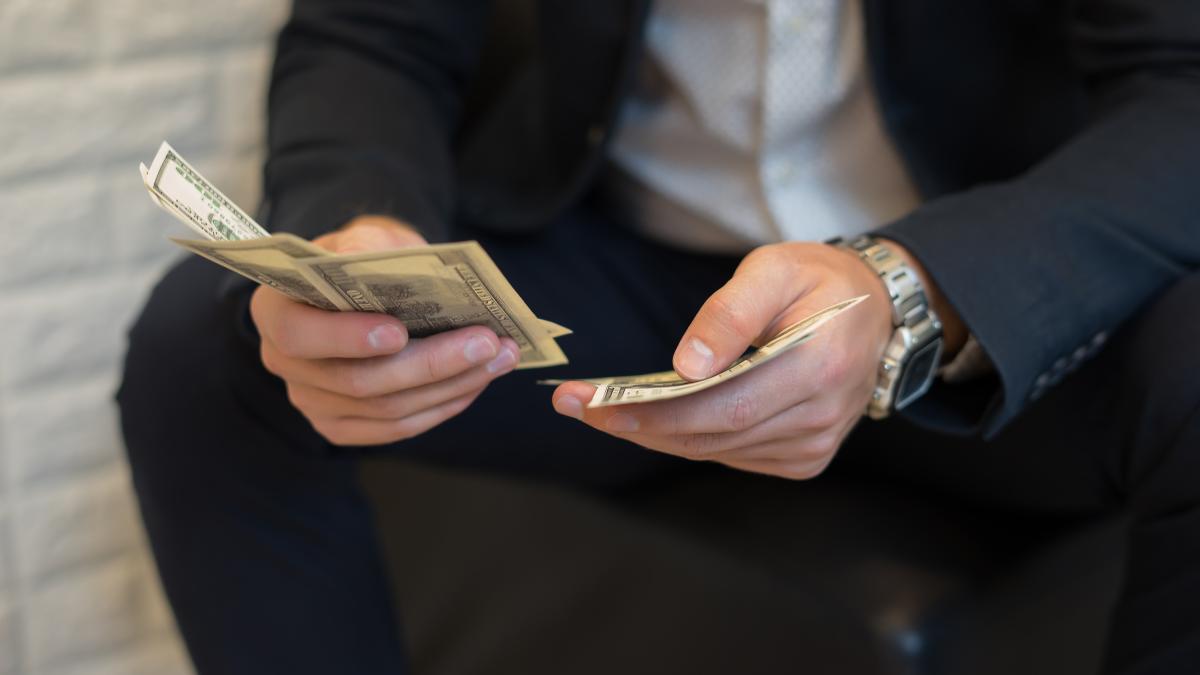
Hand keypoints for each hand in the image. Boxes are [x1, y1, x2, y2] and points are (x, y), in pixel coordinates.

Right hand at [251, 216, 520, 445]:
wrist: (368, 286)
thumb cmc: (366, 259)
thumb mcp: (365, 239)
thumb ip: (367, 246)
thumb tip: (376, 260)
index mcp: (274, 311)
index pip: (300, 335)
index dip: (348, 338)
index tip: (400, 330)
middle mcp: (284, 364)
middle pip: (357, 382)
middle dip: (431, 363)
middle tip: (487, 342)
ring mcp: (314, 402)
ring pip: (387, 409)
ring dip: (452, 384)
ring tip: (500, 356)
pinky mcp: (344, 427)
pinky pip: (398, 428)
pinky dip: (444, 404)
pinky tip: (479, 379)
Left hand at [552, 240, 960, 479]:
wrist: (874, 311)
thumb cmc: (818, 281)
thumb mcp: (773, 268)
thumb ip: (729, 313)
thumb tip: (685, 366)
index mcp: (818, 365)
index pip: (720, 405)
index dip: (650, 410)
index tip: (589, 401)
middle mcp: (819, 416)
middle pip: (709, 435)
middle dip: (634, 423)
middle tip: (575, 405)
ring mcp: (814, 445)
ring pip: (714, 450)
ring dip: (653, 433)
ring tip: (601, 407)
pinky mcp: (804, 458)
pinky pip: (731, 455)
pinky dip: (689, 437)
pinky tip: (659, 415)